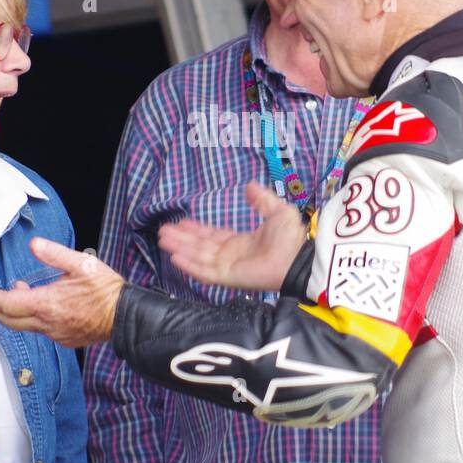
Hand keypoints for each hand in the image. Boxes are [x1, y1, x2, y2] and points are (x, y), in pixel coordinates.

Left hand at [0, 238, 123, 348]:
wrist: (126, 317)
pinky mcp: (64, 339)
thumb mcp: (82, 264)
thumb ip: (55, 254)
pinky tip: (39, 306)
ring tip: (17, 293)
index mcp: (47, 304)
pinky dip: (31, 319)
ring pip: (24, 327)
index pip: (7, 303)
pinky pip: (40, 330)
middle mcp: (47, 323)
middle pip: (9, 320)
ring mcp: (55, 334)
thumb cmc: (106, 290)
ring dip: (13, 313)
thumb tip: (34, 244)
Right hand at [157, 181, 305, 291]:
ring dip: (180, 248)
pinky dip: (189, 265)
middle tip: (164, 230)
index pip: (213, 237)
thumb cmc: (292, 238)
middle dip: (182, 238)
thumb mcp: (277, 211)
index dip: (197, 230)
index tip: (182, 222)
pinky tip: (175, 257)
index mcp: (242, 243)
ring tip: (163, 239)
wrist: (298, 256)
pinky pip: (204, 272)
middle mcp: (232, 256)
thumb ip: (262, 200)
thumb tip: (250, 186)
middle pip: (200, 246)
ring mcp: (229, 267)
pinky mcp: (228, 277)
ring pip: (197, 257)